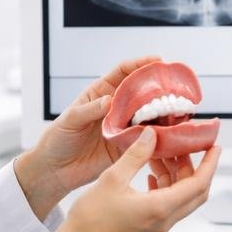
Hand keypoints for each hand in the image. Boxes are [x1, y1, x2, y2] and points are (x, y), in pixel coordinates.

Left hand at [15, 55, 161, 213]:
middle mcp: (116, 107)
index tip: (157, 60)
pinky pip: (147, 139)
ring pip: (149, 114)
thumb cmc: (57, 140)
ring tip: (177, 110)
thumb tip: (108, 101)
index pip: (124, 72)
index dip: (140, 64)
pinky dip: (159, 135)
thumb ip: (89, 110)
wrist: (55, 170)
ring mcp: (124, 126)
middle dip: (159, 87)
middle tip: (174, 88)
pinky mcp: (128, 146)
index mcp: (101, 93)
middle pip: (142, 91)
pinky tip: (169, 133)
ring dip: (163, 112)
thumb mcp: (69, 120)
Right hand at [56, 127, 220, 231]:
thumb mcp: (113, 179)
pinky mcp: (148, 229)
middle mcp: (165, 220)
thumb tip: (151, 134)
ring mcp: (157, 227)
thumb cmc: (90, 219)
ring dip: (177, 176)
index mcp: (161, 208)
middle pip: (194, 192)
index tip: (215, 146)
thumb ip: (136, 155)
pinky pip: (167, 205)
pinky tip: (152, 175)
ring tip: (163, 155)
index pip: (199, 184)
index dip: (210, 164)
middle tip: (188, 146)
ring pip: (180, 198)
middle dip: (195, 167)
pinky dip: (166, 187)